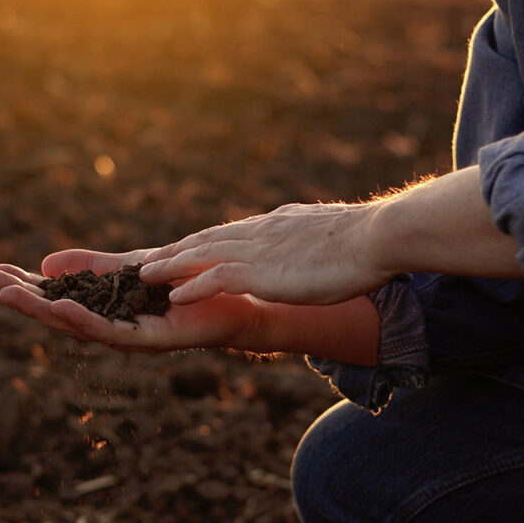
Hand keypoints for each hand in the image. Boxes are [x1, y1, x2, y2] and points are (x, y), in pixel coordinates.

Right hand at [0, 249, 265, 351]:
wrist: (235, 300)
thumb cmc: (187, 286)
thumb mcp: (129, 268)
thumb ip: (92, 267)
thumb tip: (48, 263)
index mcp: (102, 309)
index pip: (55, 298)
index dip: (24, 287)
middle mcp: (110, 327)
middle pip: (56, 315)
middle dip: (22, 299)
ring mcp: (128, 336)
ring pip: (76, 326)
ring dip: (42, 311)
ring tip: (10, 295)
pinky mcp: (150, 340)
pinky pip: (111, 332)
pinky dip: (83, 321)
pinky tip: (61, 309)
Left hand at [139, 202, 392, 305]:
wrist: (379, 236)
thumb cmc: (366, 240)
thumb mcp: (328, 235)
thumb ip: (307, 240)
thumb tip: (307, 242)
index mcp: (276, 224)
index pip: (230, 231)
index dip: (202, 241)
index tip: (181, 248)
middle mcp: (261, 232)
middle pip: (206, 239)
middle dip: (175, 250)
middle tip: (148, 259)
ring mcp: (259, 250)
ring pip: (202, 255)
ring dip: (170, 265)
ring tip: (144, 275)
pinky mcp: (264, 271)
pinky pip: (217, 278)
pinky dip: (193, 286)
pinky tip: (174, 297)